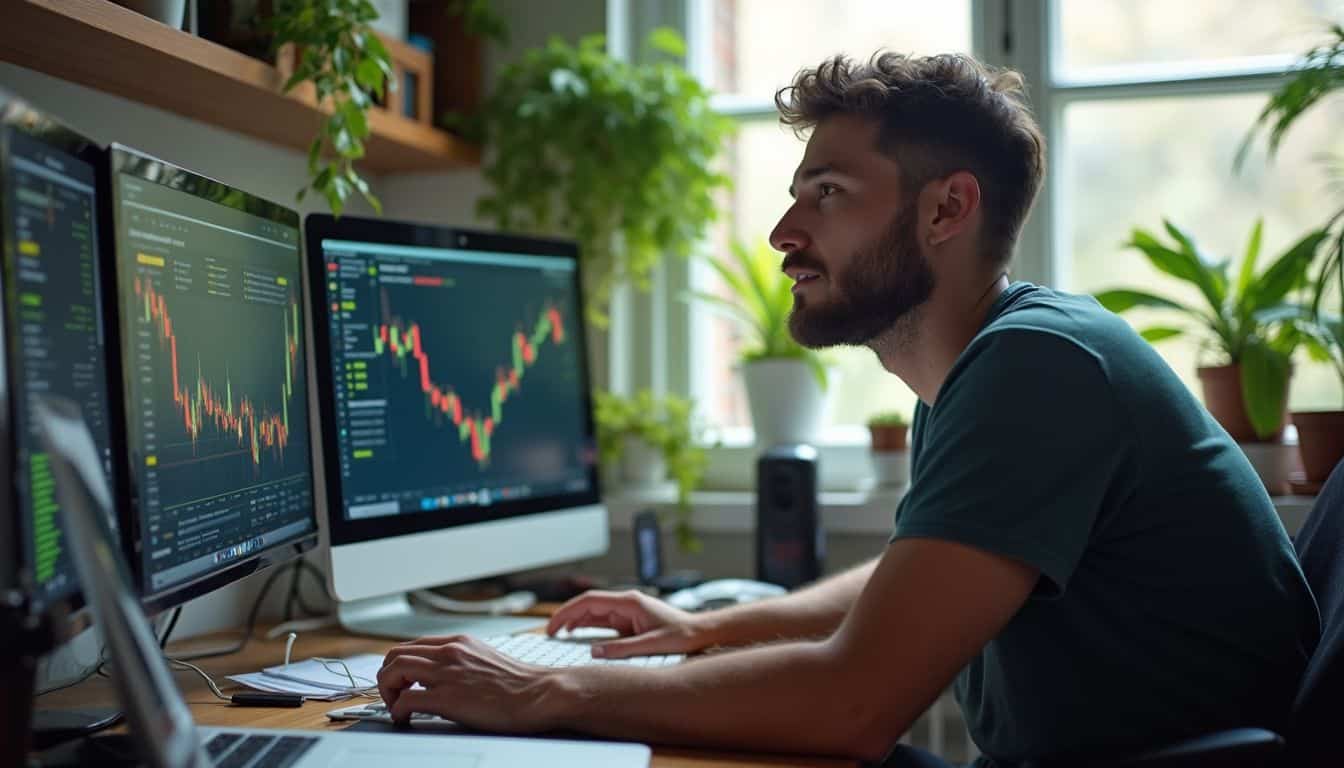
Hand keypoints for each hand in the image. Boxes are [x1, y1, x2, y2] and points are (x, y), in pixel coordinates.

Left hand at [376, 635, 562, 731]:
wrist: (539, 694)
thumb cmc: (520, 684)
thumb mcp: (486, 659)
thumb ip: (464, 660)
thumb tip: (447, 673)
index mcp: (459, 642)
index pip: (412, 645)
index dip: (399, 664)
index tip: (400, 681)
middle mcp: (449, 652)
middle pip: (395, 654)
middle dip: (387, 676)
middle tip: (394, 695)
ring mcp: (447, 673)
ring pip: (393, 670)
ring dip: (387, 691)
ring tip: (396, 706)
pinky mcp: (447, 698)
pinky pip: (405, 700)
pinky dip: (397, 711)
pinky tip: (405, 720)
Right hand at [546, 589, 710, 658]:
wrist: (700, 632)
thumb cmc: (681, 635)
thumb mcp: (652, 645)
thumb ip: (623, 648)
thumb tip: (594, 652)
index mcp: (629, 602)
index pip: (589, 601)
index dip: (567, 612)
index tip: (553, 625)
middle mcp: (625, 603)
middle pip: (587, 605)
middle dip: (566, 617)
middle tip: (548, 633)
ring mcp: (626, 611)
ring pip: (593, 612)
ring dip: (574, 621)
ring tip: (557, 634)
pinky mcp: (629, 620)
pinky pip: (602, 621)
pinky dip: (586, 626)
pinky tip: (576, 634)